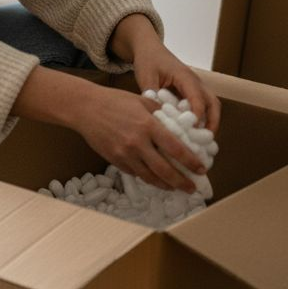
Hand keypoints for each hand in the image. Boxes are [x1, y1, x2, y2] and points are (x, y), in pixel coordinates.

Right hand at [73, 86, 206, 191]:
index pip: (176, 149)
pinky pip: (135, 173)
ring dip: (165, 185)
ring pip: (150, 177)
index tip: (201, 169)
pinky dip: (147, 177)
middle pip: (165, 170)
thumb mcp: (143, 102)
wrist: (86, 108)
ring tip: (175, 187)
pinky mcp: (115, 160)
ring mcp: (125, 154)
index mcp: (149, 125)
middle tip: (192, 187)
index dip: (191, 162)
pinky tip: (155, 178)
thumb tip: (180, 127)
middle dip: (182, 182)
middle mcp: (138, 143)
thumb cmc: (115, 101)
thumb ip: (161, 115)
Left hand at [110, 14, 220, 130]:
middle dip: (213, 121)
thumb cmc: (148, 60)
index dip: (197, 114)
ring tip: (202, 140)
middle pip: (213, 102)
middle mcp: (195, 82)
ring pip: (211, 105)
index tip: (193, 129)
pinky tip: (194, 133)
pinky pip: (203, 106)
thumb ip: (151, 94)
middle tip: (206, 140)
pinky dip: (203, 119)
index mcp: (185, 76)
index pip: (197, 97)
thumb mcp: (146, 76)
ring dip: (210, 122)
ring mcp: (196, 87)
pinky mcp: (192, 92)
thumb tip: (155, 115)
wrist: (149, 49)